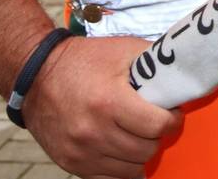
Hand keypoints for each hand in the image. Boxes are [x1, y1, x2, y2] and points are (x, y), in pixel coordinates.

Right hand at [22, 35, 179, 177]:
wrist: (36, 76)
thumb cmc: (83, 61)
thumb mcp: (122, 50)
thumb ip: (154, 62)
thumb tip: (181, 73)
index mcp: (108, 102)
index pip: (158, 126)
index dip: (172, 120)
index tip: (172, 113)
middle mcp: (93, 132)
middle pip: (146, 150)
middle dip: (157, 136)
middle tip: (155, 123)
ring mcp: (80, 152)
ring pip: (130, 170)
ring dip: (140, 154)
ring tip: (138, 135)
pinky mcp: (70, 163)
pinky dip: (121, 168)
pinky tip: (123, 152)